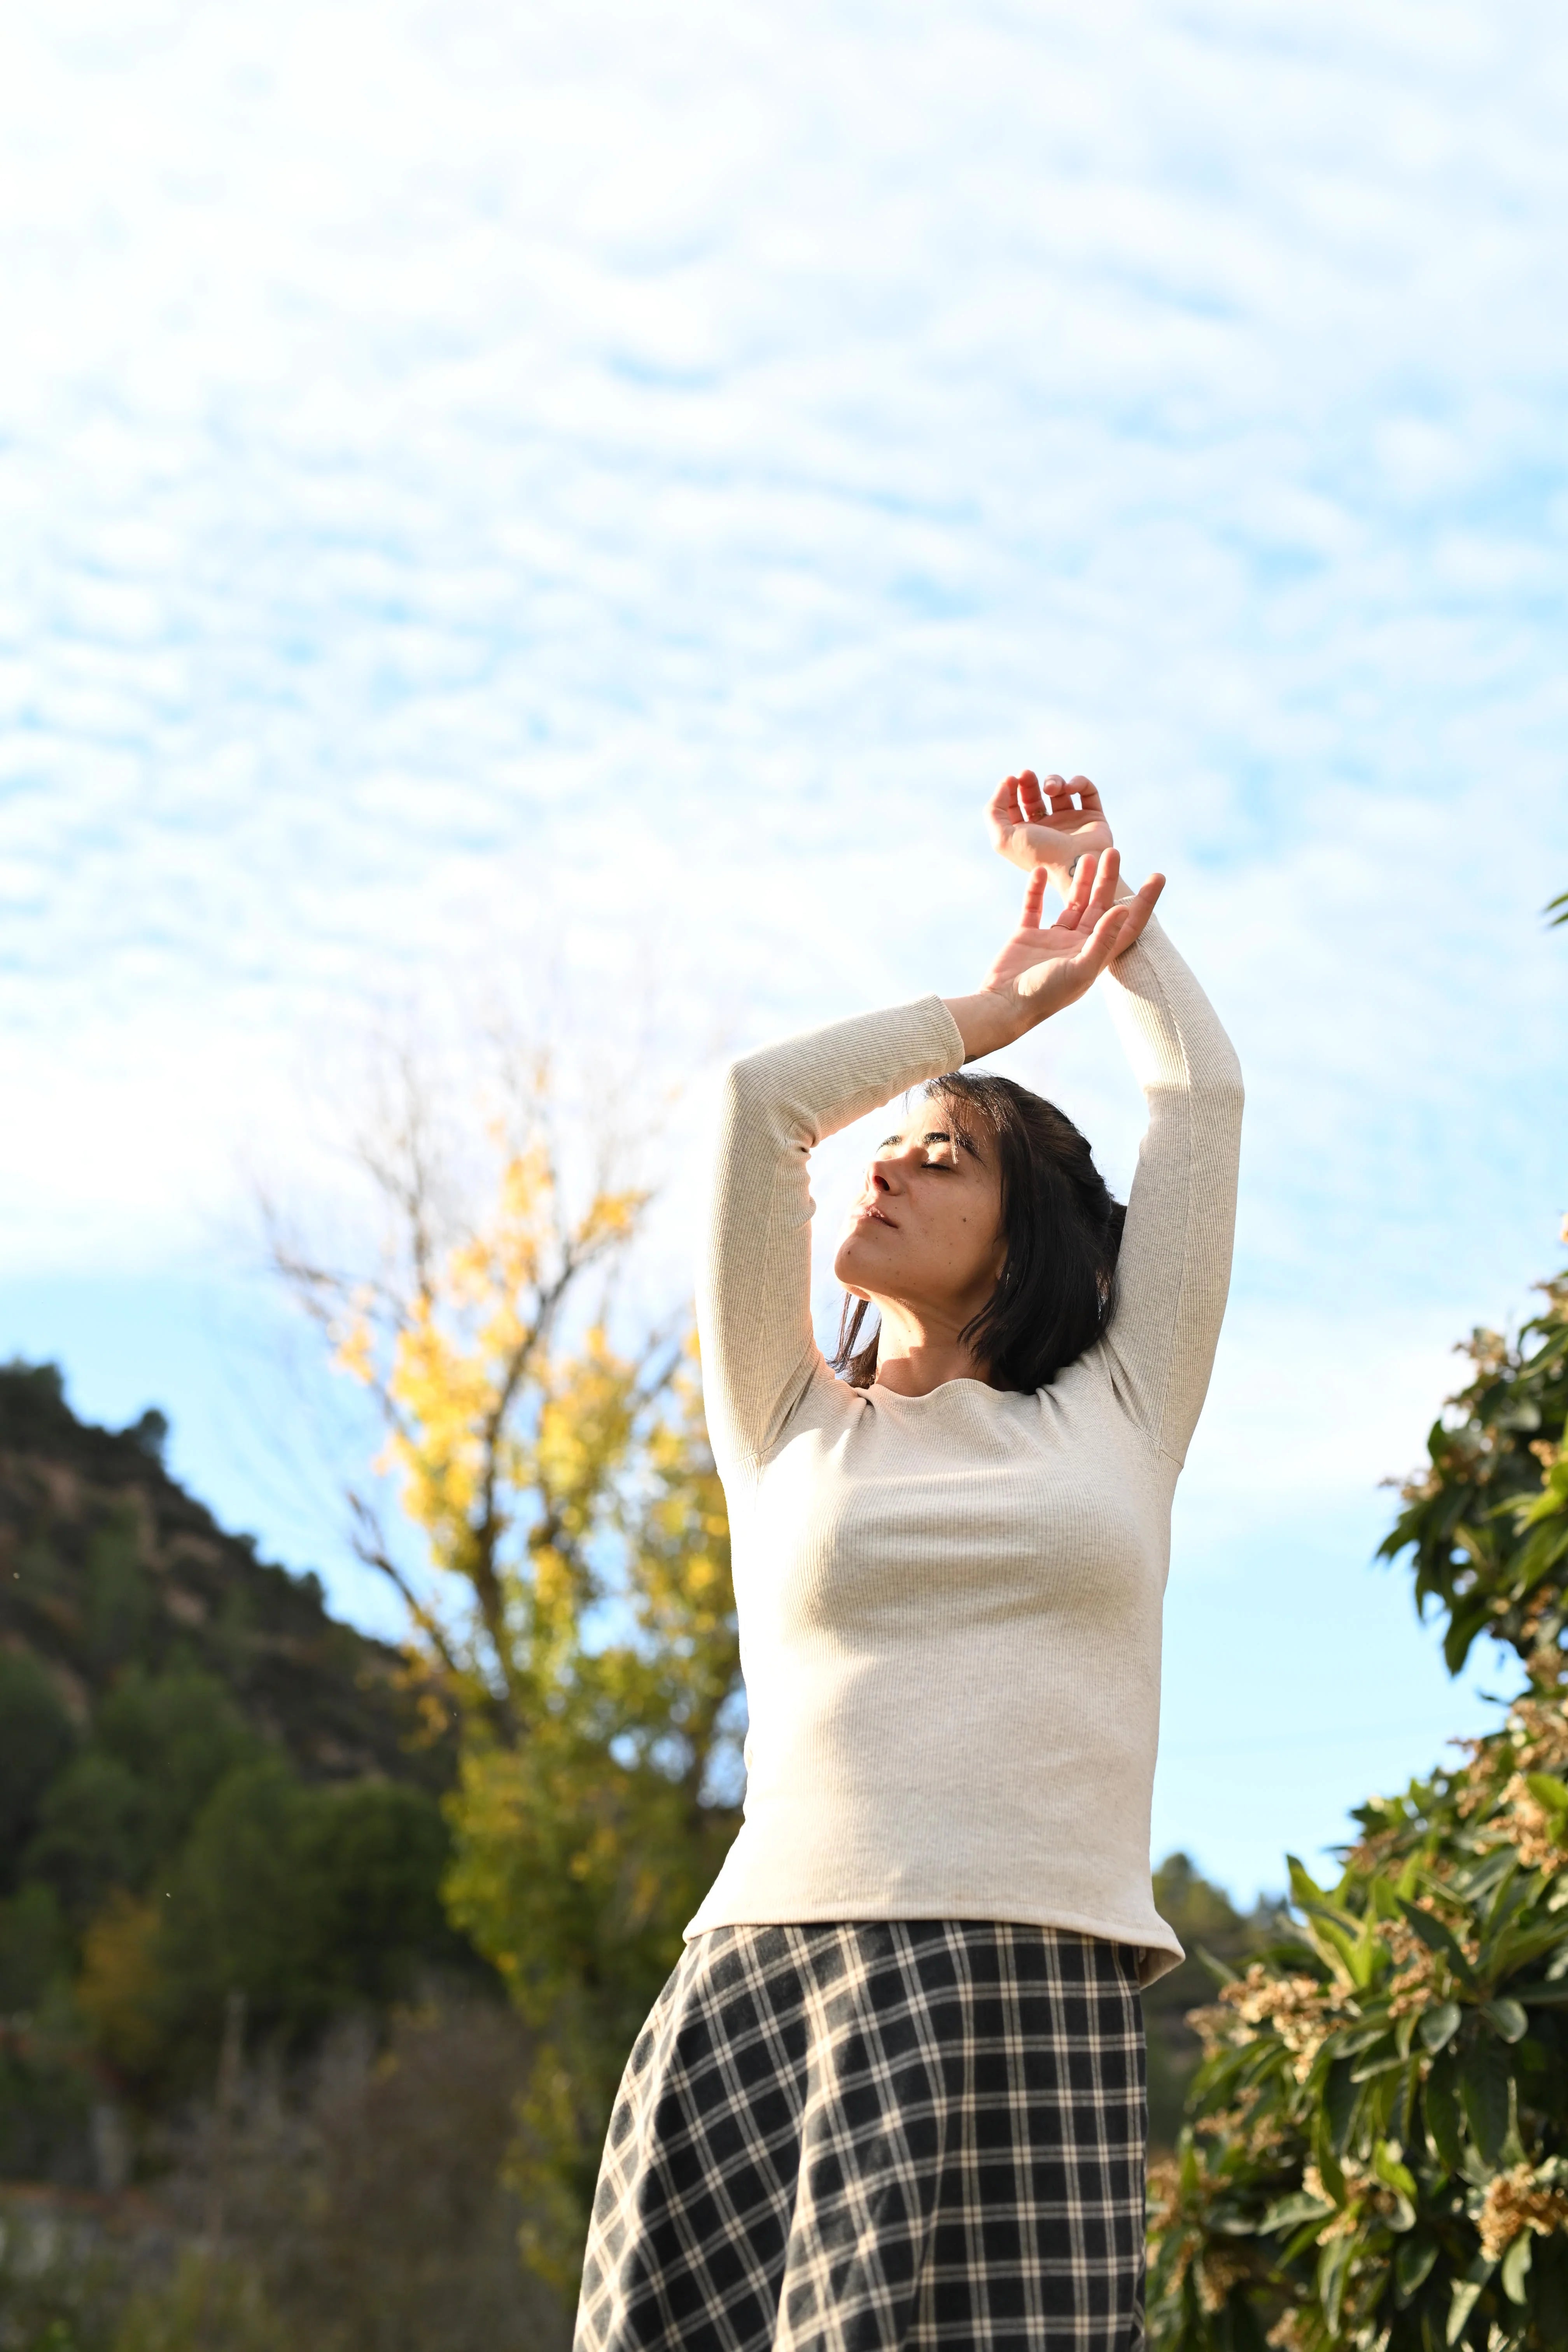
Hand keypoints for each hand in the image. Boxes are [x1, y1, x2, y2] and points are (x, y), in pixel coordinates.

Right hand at [943, 850, 1164, 1059]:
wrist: (1003, 1006)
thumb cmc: (1044, 995)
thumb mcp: (1080, 969)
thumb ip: (1102, 939)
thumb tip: (1124, 909)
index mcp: (1095, 955)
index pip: (1128, 924)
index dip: (1144, 902)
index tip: (1157, 877)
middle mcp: (1077, 945)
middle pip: (1100, 906)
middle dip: (1108, 879)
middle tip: (1113, 851)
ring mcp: (1052, 940)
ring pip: (1071, 903)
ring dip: (1080, 880)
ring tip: (1087, 855)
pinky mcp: (1026, 936)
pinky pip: (1034, 907)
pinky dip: (1036, 889)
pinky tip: (1040, 871)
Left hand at [988, 771, 1113, 882]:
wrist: (1075, 865)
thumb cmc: (1038, 854)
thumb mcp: (1003, 838)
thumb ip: (993, 811)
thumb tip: (1004, 786)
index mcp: (1026, 835)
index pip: (1014, 807)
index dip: (1009, 791)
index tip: (1011, 780)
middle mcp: (1047, 828)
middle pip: (1034, 797)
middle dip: (1028, 783)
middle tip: (1026, 774)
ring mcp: (1071, 822)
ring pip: (1060, 791)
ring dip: (1054, 781)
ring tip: (1051, 789)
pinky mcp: (1093, 817)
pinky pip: (1088, 792)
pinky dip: (1079, 783)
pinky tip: (1070, 788)